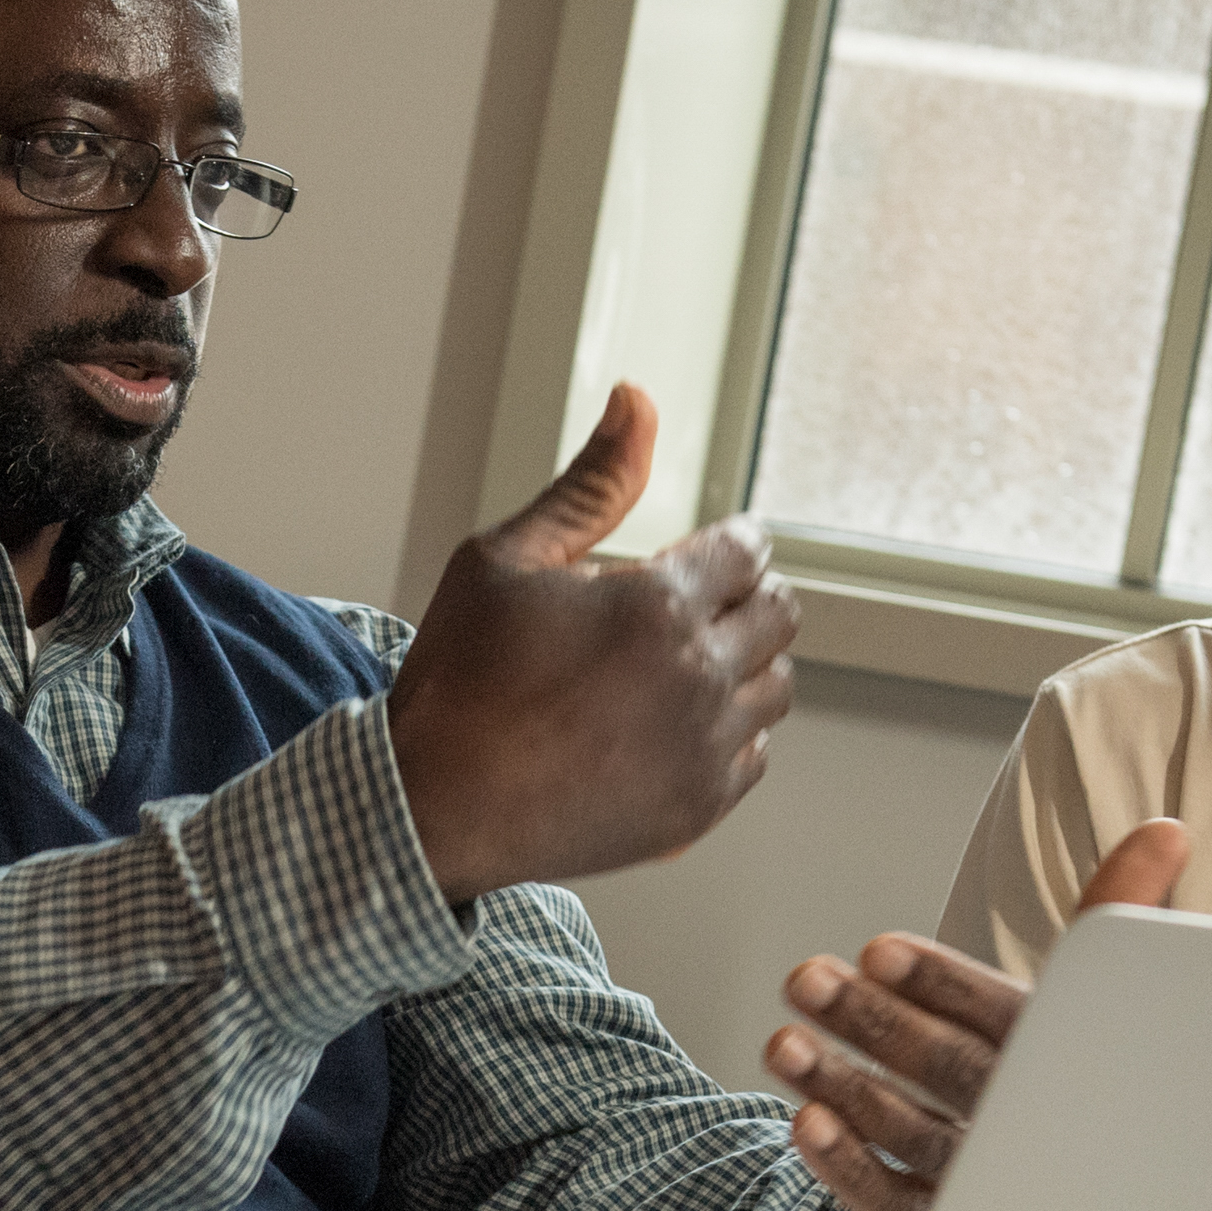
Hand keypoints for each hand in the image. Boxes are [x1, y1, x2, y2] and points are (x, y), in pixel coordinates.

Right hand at [385, 383, 798, 903]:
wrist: (432, 807)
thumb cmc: (458, 681)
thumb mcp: (505, 560)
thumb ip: (589, 483)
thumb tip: (636, 402)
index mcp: (659, 604)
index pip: (748, 550)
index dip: (728, 544)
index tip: (705, 554)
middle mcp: (698, 676)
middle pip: (779, 614)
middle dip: (745, 598)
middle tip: (694, 606)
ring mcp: (704, 749)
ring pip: (776, 687)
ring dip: (744, 665)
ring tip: (681, 665)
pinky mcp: (698, 808)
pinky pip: (752, 756)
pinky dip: (727, 735)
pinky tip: (671, 725)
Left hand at [768, 819, 1189, 1210]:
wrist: (1134, 1207)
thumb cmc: (1104, 1076)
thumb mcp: (1108, 997)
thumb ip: (1117, 914)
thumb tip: (1165, 829)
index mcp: (1082, 1061)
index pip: (1008, 1015)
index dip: (943, 983)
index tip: (876, 951)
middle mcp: (1041, 1126)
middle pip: (950, 1070)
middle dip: (874, 1023)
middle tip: (803, 979)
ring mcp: (998, 1187)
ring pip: (916, 1137)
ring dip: (843, 1088)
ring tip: (782, 1043)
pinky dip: (853, 1172)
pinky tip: (804, 1124)